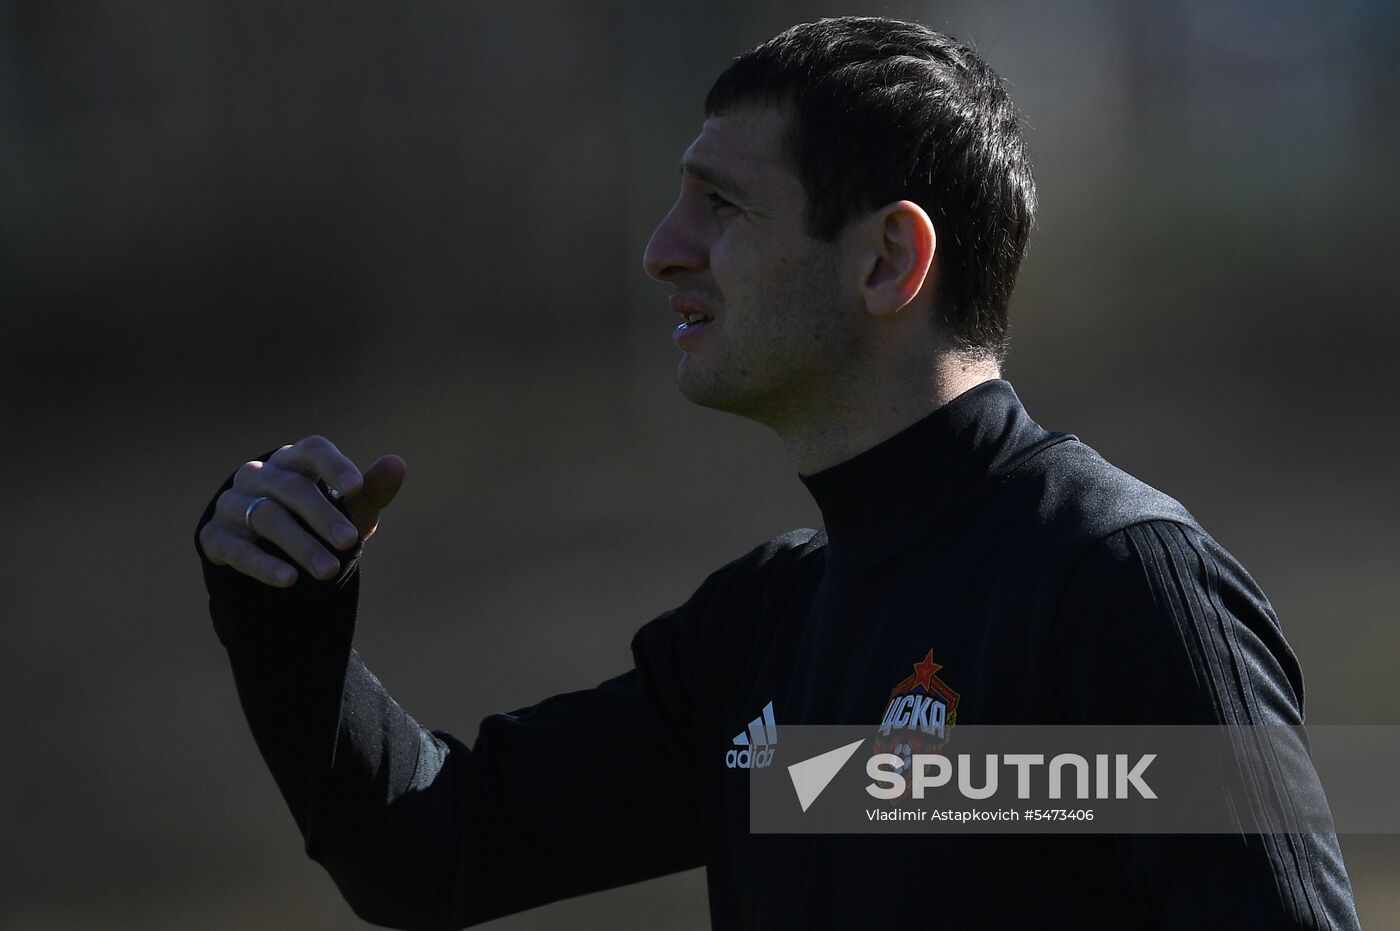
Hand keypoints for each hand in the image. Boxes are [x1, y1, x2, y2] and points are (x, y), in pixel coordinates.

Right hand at [198, 435, 406, 587]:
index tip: (357, 487)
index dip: (334, 465)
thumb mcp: (348, 511)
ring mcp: (233, 505)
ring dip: (300, 545)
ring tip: (328, 571)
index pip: (312, 450)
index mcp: (294, 462)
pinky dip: (263, 565)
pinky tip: (289, 579)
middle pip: (291, 488)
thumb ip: (371, 491)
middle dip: (323, 516)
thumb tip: (398, 463)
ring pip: (265, 517)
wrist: (270, 558)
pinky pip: (236, 548)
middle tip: (350, 542)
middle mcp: (259, 476)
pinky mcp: (215, 537)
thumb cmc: (317, 523)